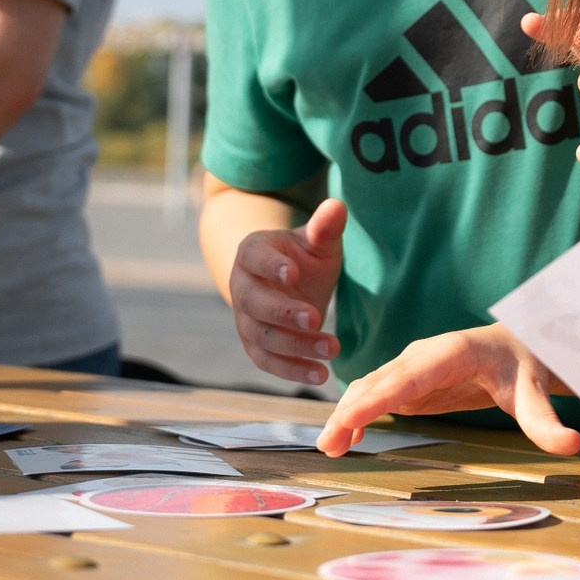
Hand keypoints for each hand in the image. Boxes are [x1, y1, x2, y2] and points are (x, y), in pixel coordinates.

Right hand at [228, 198, 343, 387]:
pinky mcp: (254, 345)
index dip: (271, 267)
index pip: (255, 259)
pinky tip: (321, 374)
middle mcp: (241, 286)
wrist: (290, 284)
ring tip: (332, 349)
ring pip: (262, 337)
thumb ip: (324, 228)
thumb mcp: (317, 242)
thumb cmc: (304, 258)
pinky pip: (267, 361)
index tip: (294, 273)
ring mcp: (245, 319)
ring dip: (295, 347)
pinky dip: (292, 370)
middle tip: (316, 318)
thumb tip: (337, 205)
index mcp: (252, 253)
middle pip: (254, 304)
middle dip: (285, 313)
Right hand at [316, 322, 577, 456]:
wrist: (521, 344)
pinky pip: (376, 395)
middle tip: (330, 444)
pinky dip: (357, 414)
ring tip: (330, 446)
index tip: (352, 416)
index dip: (380, 395)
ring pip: (372, 387)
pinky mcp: (409, 380)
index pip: (410, 375)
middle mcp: (425, 354)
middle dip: (352, 410)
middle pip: (382, 381)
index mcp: (453, 352)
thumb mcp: (537, 391)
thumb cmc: (526, 364)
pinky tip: (346, 439)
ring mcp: (413, 366)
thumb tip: (571, 445)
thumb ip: (546, 421)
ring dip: (348, 414)